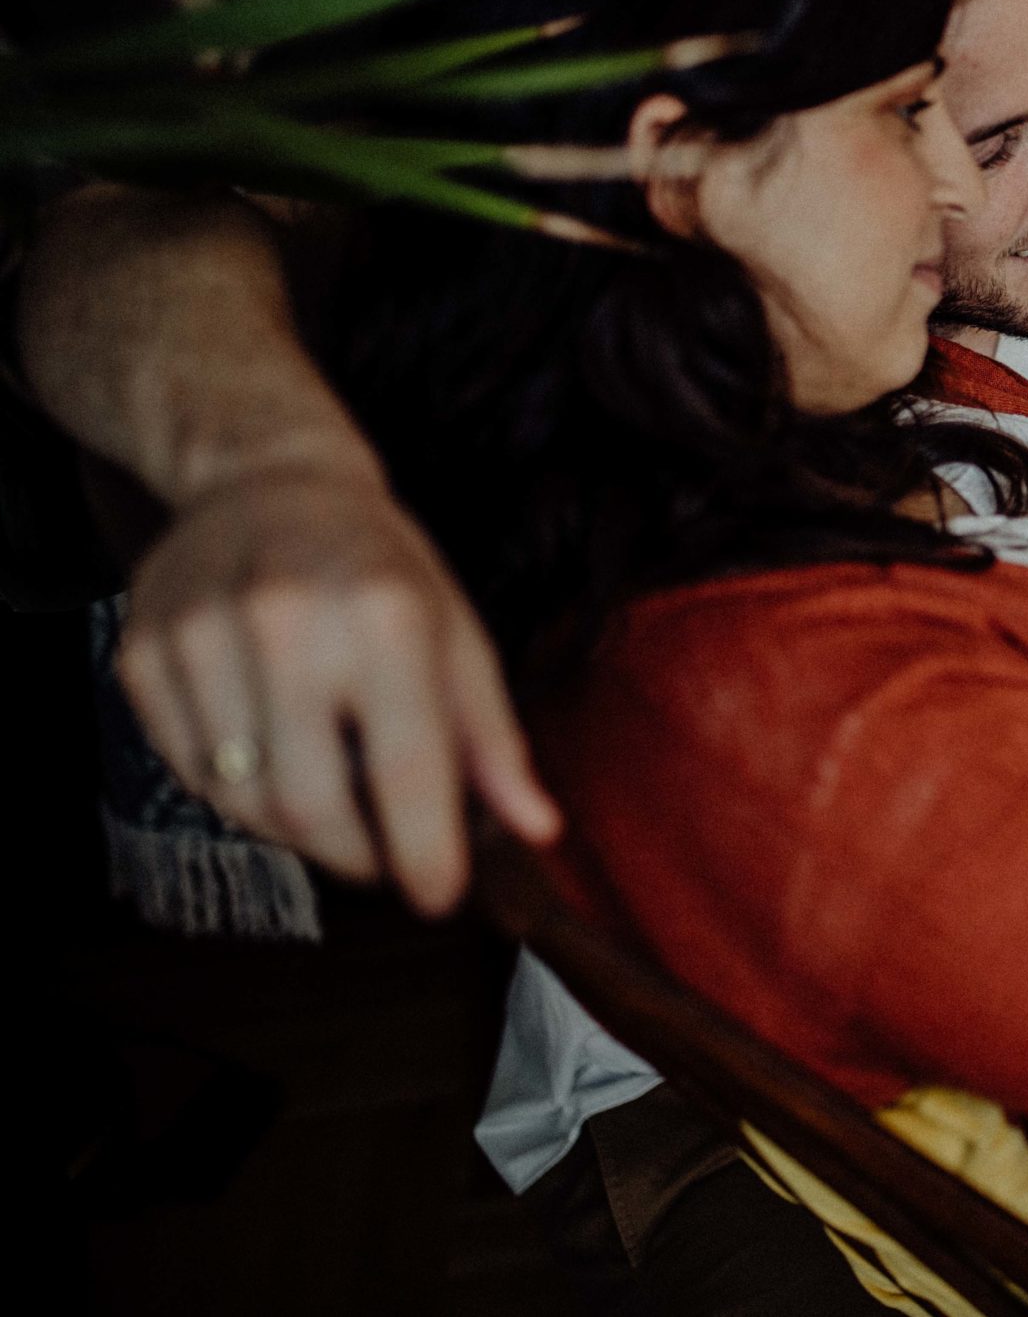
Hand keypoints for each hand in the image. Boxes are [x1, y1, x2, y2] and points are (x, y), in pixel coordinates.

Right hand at [112, 462, 559, 915]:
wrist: (267, 481)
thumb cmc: (382, 569)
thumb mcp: (459, 636)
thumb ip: (494, 740)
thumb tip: (537, 829)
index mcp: (388, 616)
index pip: (406, 768)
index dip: (423, 852)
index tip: (439, 896)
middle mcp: (288, 623)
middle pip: (309, 805)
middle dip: (355, 856)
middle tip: (382, 858)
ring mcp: (201, 636)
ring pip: (241, 802)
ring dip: (294, 829)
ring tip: (331, 799)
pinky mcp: (142, 654)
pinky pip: (189, 772)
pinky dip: (235, 793)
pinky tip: (271, 758)